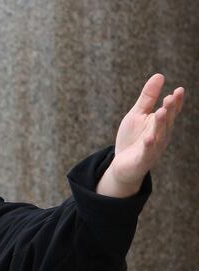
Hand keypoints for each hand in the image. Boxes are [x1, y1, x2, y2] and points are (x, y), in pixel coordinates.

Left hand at [99, 74, 184, 196]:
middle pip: (166, 121)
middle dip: (169, 110)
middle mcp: (161, 135)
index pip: (171, 111)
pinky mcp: (143, 159)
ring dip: (161, 124)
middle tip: (170, 97)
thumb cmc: (132, 138)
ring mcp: (153, 148)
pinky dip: (149, 145)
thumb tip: (159, 75)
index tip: (179, 90)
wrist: (122, 165)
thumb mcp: (137, 114)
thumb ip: (148, 97)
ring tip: (161, 112)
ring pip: (159, 135)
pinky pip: (147, 152)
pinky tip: (149, 138)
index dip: (175, 102)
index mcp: (161, 124)